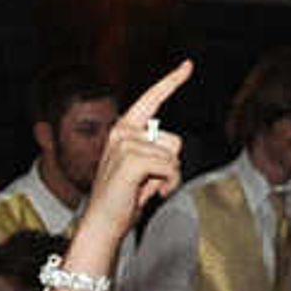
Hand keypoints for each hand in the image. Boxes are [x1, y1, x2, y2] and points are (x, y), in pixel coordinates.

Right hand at [80, 61, 193, 247]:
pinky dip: (168, 184)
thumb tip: (172, 145)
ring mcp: (125, 145)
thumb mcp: (142, 170)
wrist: (102, 224)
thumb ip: (154, 152)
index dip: (171, 81)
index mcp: (123, 130)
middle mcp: (122, 132)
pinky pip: (170, 167)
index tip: (188, 66)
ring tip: (150, 189)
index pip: (151, 99)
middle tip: (151, 183)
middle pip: (173, 139)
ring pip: (173, 156)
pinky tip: (154, 194)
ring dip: (169, 178)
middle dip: (171, 165)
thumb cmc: (122, 200)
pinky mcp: (131, 160)